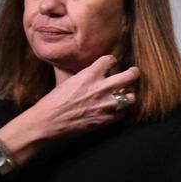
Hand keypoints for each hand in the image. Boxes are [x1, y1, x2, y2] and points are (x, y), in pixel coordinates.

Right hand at [0, 55, 139, 169]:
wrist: (47, 122)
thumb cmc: (53, 102)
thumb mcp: (68, 81)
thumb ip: (86, 76)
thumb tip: (95, 72)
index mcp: (89, 75)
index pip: (110, 59)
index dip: (112, 61)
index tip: (113, 64)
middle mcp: (101, 87)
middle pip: (130, 75)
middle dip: (133, 73)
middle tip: (133, 73)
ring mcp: (106, 104)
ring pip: (132, 96)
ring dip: (129, 95)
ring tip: (125, 94)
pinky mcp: (106, 119)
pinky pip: (124, 113)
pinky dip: (121, 111)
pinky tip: (116, 109)